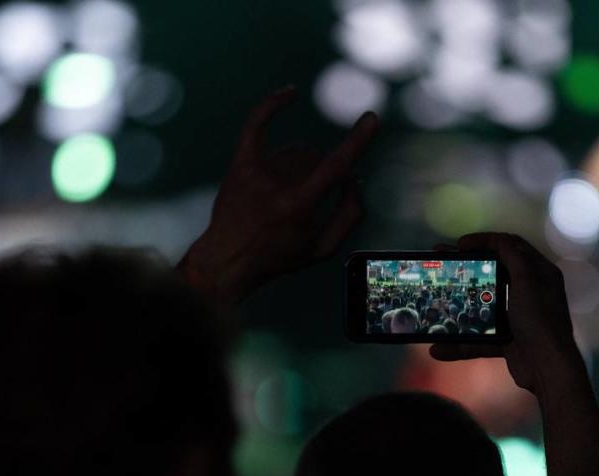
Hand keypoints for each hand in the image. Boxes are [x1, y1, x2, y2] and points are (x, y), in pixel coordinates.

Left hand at [180, 87, 379, 303]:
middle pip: (319, 160)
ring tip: (294, 192)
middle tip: (320, 197)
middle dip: (327, 175)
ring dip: (307, 165)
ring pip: (298, 151)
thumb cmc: (279, 256)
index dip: (357, 141)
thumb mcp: (323, 249)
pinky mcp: (240, 164)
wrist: (226, 260)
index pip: (334, 167)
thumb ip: (350, 216)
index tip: (372, 118)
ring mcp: (255, 172)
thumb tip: (356, 179)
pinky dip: (273, 106)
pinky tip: (290, 92)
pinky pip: (257, 124)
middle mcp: (276, 186)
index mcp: (298, 207)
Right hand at [430, 233, 581, 393]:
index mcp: (540, 273)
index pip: (511, 246)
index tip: (459, 244)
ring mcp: (519, 317)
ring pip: (483, 306)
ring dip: (459, 306)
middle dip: (465, 269)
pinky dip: (461, 344)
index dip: (485, 240)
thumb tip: (498, 241)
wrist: (548, 370)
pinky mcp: (509, 339)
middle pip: (493, 273)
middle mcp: (531, 292)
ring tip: (436, 299)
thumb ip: (513, 257)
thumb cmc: (540, 322)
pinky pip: (481, 337)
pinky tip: (439, 348)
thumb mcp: (527, 281)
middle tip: (442, 262)